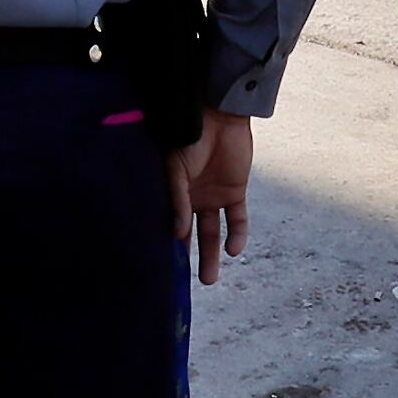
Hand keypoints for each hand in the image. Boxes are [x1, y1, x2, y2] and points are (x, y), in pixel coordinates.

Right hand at [167, 111, 256, 280]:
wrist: (218, 112)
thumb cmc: (188, 135)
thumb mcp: (175, 168)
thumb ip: (177, 200)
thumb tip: (176, 235)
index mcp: (172, 191)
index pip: (168, 223)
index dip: (165, 244)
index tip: (161, 269)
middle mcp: (192, 198)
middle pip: (190, 235)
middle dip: (188, 259)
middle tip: (185, 285)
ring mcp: (214, 195)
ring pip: (212, 233)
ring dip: (211, 255)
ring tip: (208, 279)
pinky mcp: (235, 191)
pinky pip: (237, 219)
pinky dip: (236, 235)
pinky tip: (233, 250)